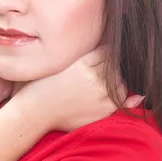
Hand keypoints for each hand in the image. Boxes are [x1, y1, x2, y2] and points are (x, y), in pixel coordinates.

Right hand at [12, 45, 143, 132]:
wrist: (34, 112)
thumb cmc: (42, 87)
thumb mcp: (58, 64)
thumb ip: (82, 56)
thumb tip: (106, 48)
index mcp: (83, 64)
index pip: (107, 51)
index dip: (106, 52)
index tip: (104, 54)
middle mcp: (94, 79)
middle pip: (115, 66)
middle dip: (110, 67)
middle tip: (98, 72)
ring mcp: (101, 96)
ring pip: (121, 82)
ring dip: (116, 82)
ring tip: (98, 87)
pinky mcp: (103, 111)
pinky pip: (122, 100)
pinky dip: (127, 97)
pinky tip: (126, 96)